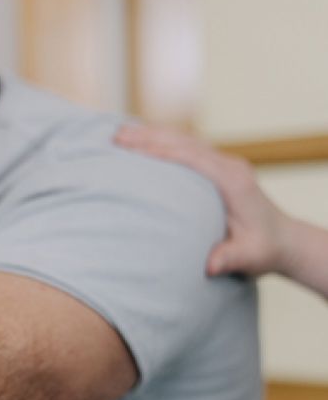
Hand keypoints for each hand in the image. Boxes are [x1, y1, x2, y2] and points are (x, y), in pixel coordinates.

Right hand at [116, 125, 295, 277]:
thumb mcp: (251, 257)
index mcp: (233, 181)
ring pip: (183, 141)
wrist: (284, 240)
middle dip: (148, 137)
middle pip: (184, 143)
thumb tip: (210, 266)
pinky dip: (162, 142)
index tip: (131, 148)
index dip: (161, 151)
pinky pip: (186, 149)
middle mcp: (229, 166)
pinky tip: (142, 142)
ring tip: (119, 133)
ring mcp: (224, 164)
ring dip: (152, 135)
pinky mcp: (217, 168)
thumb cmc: (265, 249)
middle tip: (116, 135)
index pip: (192, 158)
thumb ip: (231, 258)